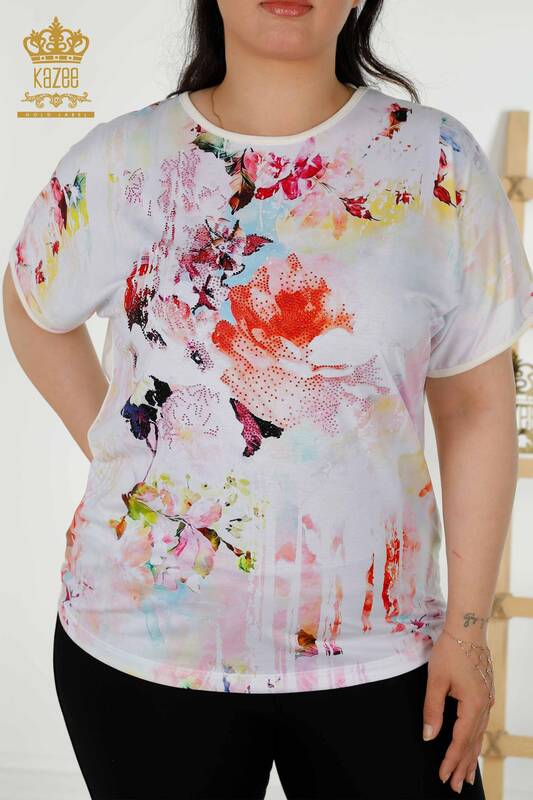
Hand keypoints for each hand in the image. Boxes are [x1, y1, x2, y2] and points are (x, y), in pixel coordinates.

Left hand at [422, 627, 494, 792]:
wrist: (467, 629)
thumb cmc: (450, 651)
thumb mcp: (436, 680)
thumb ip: (432, 709)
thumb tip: (428, 736)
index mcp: (474, 705)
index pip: (461, 740)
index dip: (451, 760)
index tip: (443, 777)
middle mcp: (485, 706)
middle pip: (473, 743)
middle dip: (463, 766)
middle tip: (456, 788)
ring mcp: (487, 700)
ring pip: (479, 735)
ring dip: (471, 756)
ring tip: (466, 776)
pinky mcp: (485, 694)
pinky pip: (480, 725)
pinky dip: (475, 740)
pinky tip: (471, 746)